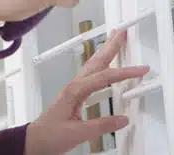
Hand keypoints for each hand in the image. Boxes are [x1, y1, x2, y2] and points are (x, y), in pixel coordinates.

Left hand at [25, 29, 147, 154]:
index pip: (105, 77)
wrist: (34, 141)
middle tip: (121, 33)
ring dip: (104, 52)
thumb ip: (101, 126)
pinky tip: (104, 66)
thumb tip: (122, 119)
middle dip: (110, 46)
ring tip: (113, 41)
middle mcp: (74, 86)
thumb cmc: (49, 136)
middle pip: (96, 61)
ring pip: (92, 65)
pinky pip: (90, 75)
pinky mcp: (74, 95)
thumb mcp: (78, 133)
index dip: (124, 72)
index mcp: (75, 91)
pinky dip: (100, 66)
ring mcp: (74, 89)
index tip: (140, 69)